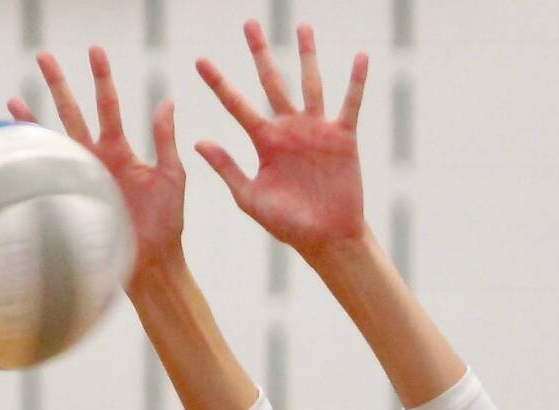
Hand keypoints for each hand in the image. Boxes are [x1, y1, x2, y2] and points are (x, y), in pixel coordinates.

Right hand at [10, 48, 184, 286]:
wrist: (153, 262)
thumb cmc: (166, 223)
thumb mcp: (171, 176)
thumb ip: (165, 140)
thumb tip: (166, 103)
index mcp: (121, 151)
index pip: (108, 106)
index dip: (102, 79)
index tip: (95, 51)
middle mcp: (96, 159)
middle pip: (72, 113)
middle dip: (58, 85)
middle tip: (44, 56)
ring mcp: (81, 178)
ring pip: (53, 141)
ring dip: (33, 117)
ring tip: (15, 95)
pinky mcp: (72, 198)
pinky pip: (47, 174)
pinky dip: (31, 157)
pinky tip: (13, 144)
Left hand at [193, 19, 369, 257]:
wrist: (327, 238)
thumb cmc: (288, 224)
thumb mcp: (251, 198)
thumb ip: (227, 168)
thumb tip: (198, 142)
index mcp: (265, 142)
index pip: (237, 105)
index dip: (219, 83)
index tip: (199, 60)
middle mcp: (289, 129)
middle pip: (272, 82)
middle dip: (260, 53)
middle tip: (249, 23)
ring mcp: (317, 130)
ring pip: (311, 84)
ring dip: (307, 55)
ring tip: (302, 26)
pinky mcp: (343, 138)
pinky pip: (350, 104)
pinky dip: (356, 82)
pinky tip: (361, 57)